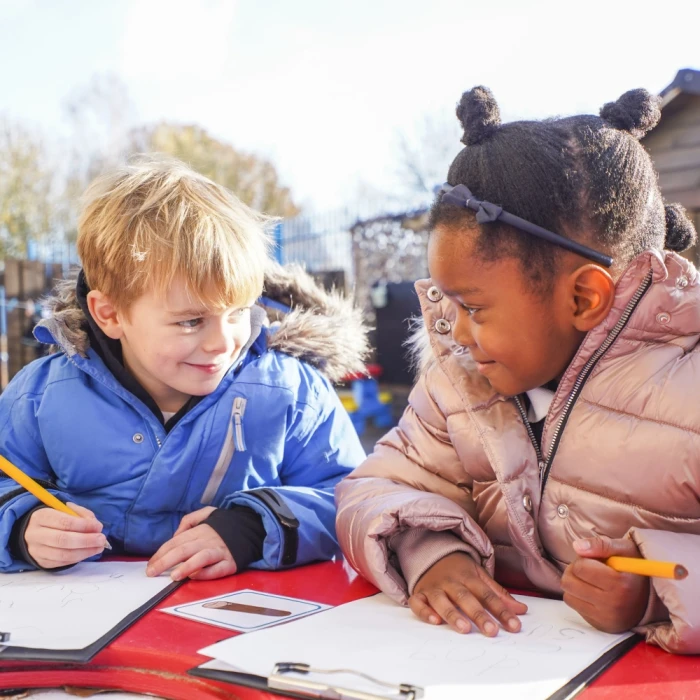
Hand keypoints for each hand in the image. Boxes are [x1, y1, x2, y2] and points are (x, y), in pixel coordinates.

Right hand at [24, 503, 107, 568]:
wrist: (32, 532)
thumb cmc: (54, 518)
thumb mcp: (65, 510)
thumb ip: (81, 515)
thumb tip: (96, 526)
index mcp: (41, 517)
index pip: (64, 522)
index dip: (84, 525)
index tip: (98, 527)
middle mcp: (35, 534)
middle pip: (62, 540)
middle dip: (86, 540)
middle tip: (101, 539)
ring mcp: (36, 551)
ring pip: (62, 554)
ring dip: (85, 552)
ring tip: (99, 547)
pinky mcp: (41, 562)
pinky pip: (61, 563)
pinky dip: (78, 558)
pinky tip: (88, 553)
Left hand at [146, 508, 236, 580]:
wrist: (251, 528)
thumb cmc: (224, 526)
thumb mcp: (207, 514)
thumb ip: (189, 520)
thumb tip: (175, 535)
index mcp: (200, 530)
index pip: (175, 542)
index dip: (161, 553)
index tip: (150, 565)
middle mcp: (208, 540)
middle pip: (184, 550)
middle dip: (165, 561)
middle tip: (152, 573)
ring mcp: (220, 551)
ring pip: (201, 558)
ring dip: (187, 566)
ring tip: (174, 576)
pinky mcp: (231, 562)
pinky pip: (218, 569)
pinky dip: (207, 573)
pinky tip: (195, 576)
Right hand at [409, 552, 527, 635]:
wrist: (430, 553)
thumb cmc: (458, 570)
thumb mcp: (479, 576)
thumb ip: (498, 594)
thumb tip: (522, 610)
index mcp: (468, 577)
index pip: (487, 594)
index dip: (501, 610)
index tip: (514, 626)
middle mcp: (450, 582)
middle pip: (465, 598)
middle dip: (478, 614)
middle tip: (491, 631)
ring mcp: (433, 587)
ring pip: (442, 600)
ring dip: (452, 614)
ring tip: (465, 629)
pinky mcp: (419, 593)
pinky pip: (418, 602)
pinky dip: (425, 611)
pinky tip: (435, 621)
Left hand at [561, 536, 648, 632]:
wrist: (649, 597)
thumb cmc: (633, 568)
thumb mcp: (624, 549)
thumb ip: (601, 544)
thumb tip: (576, 546)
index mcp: (621, 584)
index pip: (580, 568)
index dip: (583, 559)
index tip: (594, 560)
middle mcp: (614, 605)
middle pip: (569, 582)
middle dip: (575, 571)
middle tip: (589, 570)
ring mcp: (607, 618)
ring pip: (568, 596)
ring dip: (575, 585)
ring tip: (591, 581)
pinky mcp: (601, 626)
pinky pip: (575, 608)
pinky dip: (579, 598)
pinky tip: (593, 594)